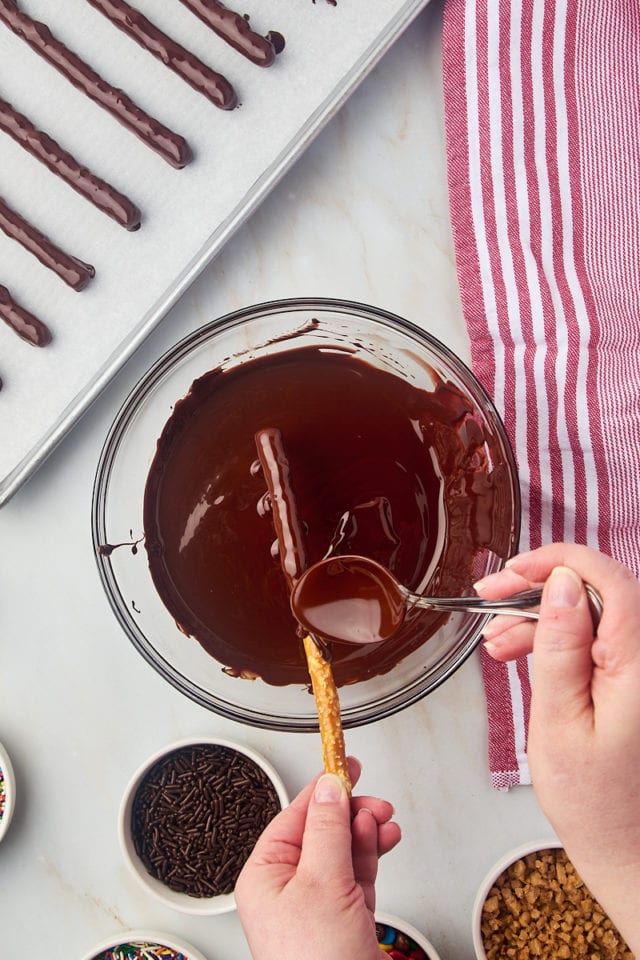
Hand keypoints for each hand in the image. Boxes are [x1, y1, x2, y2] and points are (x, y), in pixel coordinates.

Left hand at [235, 756, 400, 959]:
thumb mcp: (322, 883)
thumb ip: (329, 830)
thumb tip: (330, 787)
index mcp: (265, 875)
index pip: (295, 816)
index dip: (323, 788)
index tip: (345, 763)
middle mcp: (287, 889)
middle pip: (321, 830)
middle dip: (350, 812)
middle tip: (374, 800)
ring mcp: (317, 905)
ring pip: (343, 850)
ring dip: (365, 831)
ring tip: (384, 822)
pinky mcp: (344, 920)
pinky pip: (357, 874)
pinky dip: (372, 855)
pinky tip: (385, 840)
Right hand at [476, 544, 639, 953]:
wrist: (625, 847)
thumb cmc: (593, 800)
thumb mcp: (559, 720)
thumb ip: (561, 647)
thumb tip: (561, 584)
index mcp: (638, 667)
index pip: (610, 581)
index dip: (560, 562)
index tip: (515, 571)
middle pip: (596, 592)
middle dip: (539, 588)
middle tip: (490, 597)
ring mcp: (638, 669)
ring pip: (589, 613)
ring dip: (539, 616)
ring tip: (495, 641)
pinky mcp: (630, 679)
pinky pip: (592, 638)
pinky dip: (553, 638)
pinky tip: (516, 651)